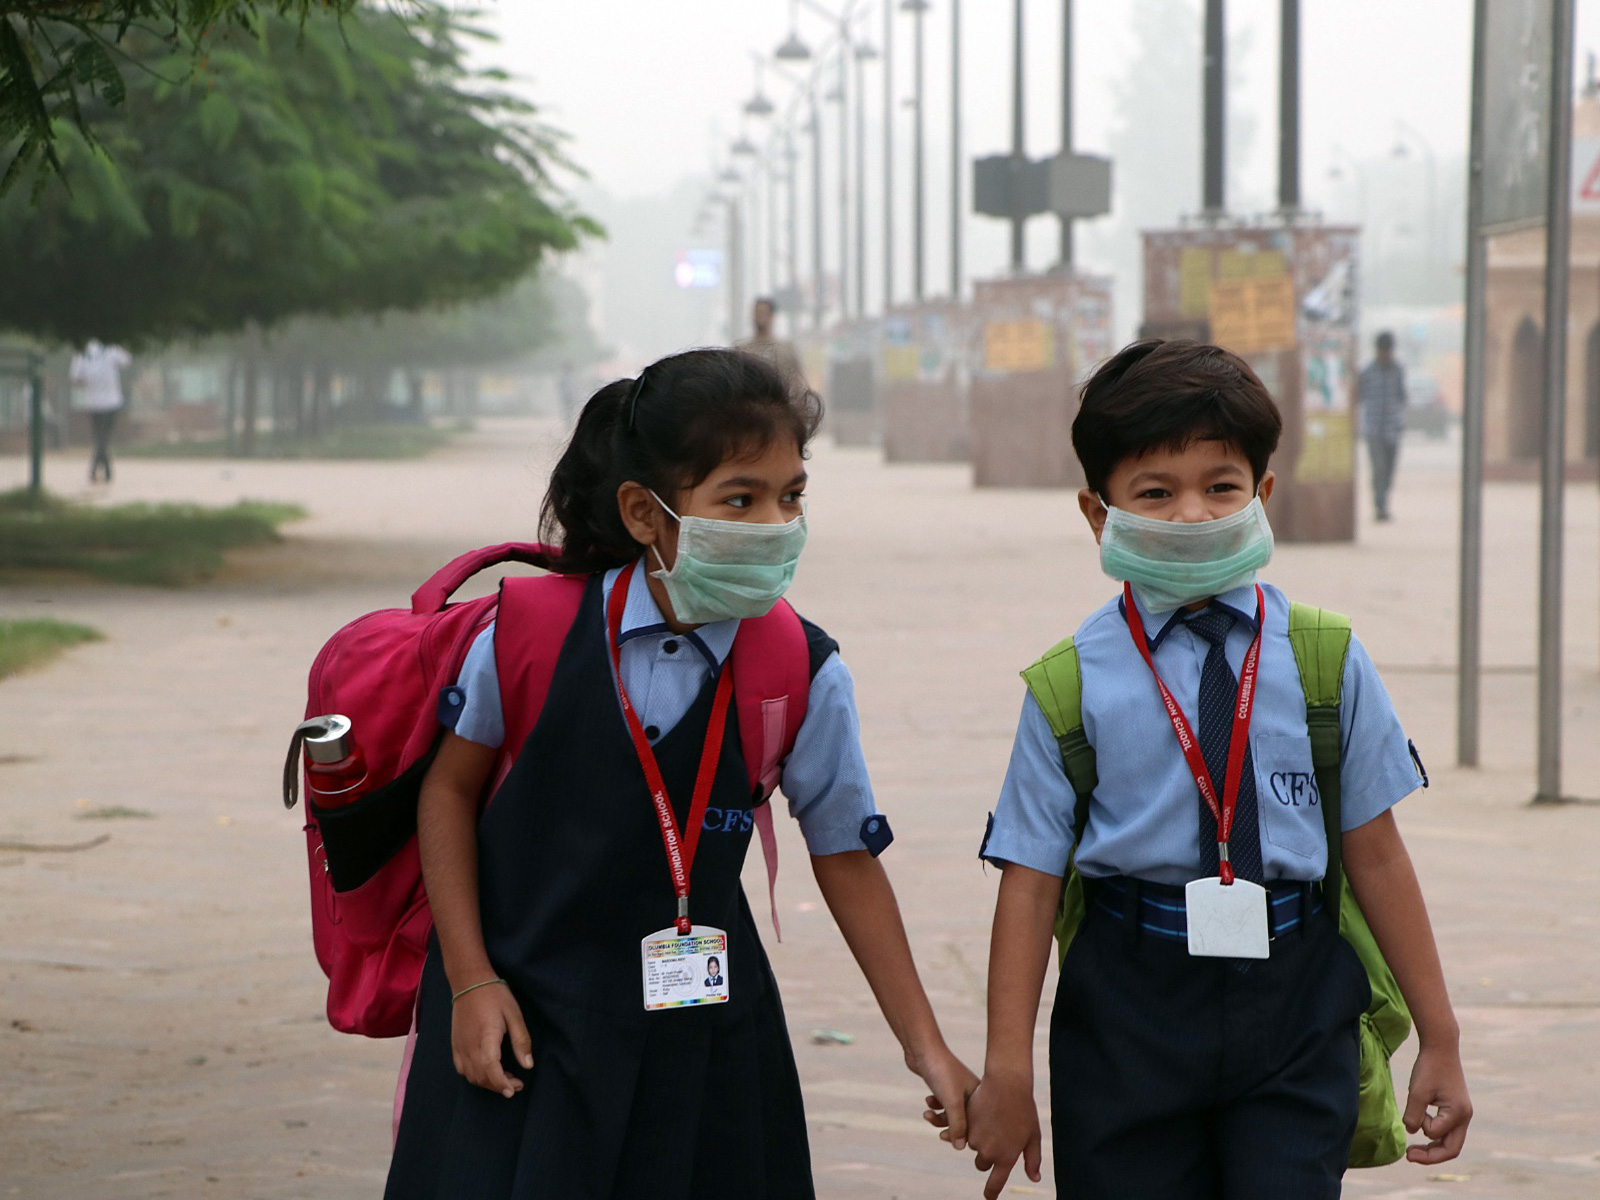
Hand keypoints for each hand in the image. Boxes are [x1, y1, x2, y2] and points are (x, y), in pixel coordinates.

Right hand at [450, 981, 532, 1098]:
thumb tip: (528, 1065)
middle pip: (481, 1076)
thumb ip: (521, 1040)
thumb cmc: (495, 995)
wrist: (469, 982)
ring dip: (488, 1083)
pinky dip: (475, 1076)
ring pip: (471, 1076)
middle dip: (499, 1086)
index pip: (490, 1068)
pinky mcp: (455, 1045)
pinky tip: (488, 1071)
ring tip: (506, 1078)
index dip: (501, 1083)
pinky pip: (462, 1069)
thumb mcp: (514, 1014)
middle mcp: (469, 1045)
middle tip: (517, 1084)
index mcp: (486, 1036)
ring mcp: (460, 1046)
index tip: (512, 1091)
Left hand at [908, 1044, 979, 1149]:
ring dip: (939, 1118)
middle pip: (966, 1121)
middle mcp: (973, 1092)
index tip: (946, 1137)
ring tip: (927, 1114)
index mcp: (981, 1096)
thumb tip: (960, 1148)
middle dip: (951, 1128)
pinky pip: (944, 1104)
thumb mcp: (952, 1102)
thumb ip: (957, 1126)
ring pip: (953, 1114)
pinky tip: (928, 1101)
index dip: (965, 1136)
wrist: (924, 1049)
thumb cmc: (942, 1073)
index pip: (978, 1125)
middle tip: (940, 1135)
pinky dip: (935, 1107)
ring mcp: (960, 1088)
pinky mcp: (946, 1085)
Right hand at [966, 1072, 1042, 1199]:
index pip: (994, 1185)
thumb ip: (1033, 1160)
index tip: (989, 1197)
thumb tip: (1034, 1179)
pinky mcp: (965, 1124)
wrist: (1006, 1083)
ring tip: (993, 1119)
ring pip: (973, 1146)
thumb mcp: (1033, 1136)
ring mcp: (974, 1138)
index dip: (991, 1194)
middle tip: (998, 1137)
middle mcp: (988, 1152)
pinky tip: (983, 1112)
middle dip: (987, 1156)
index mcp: (1006, 1158)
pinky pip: (965, 1132)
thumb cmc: (1024, 1110)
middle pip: (982, 1164)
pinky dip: (972, 1126)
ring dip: (980, 1139)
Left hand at [1403, 1044, 1471, 1163]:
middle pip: (1451, 1149)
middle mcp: (1465, 1117)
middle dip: (1430, 1156)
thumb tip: (1411, 1132)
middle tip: (1408, 1156)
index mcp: (1458, 1113)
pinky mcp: (1456, 1109)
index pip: (1437, 1135)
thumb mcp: (1417, 1091)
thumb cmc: (1429, 1067)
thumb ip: (1413, 1114)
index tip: (1409, 1119)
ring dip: (1432, 1147)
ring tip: (1412, 1150)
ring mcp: (1462, 1114)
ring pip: (1450, 1142)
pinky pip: (1447, 1131)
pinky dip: (1434, 1135)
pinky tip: (1419, 1128)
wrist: (1441, 1046)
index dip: (1421, 1128)